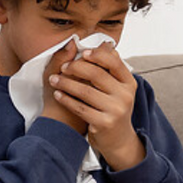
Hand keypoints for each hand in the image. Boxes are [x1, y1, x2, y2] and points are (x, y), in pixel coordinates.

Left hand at [48, 43, 144, 169]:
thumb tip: (104, 43)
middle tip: (63, 67)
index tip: (81, 52)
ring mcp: (115, 110)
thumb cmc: (113, 109)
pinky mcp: (104, 123)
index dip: (97, 54)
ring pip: (85, 91)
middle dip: (76, 68)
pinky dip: (66, 99)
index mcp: (128, 83)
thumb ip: (110, 68)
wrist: (118, 140)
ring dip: (66, 83)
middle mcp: (125, 95)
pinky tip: (58, 94)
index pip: (114, 61)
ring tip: (54, 80)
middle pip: (97, 74)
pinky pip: (80, 107)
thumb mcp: (116, 88)